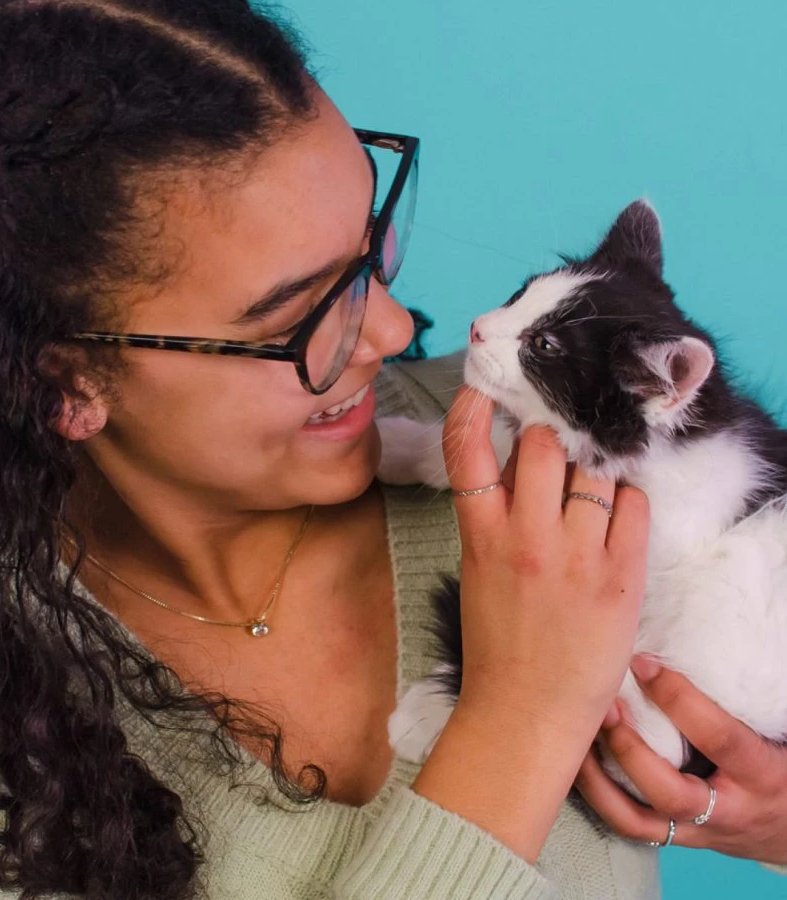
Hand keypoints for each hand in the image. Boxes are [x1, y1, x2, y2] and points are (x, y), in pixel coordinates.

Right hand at [441, 385, 650, 741]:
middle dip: (549, 440)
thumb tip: (517, 463)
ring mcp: (576, 555)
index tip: (484, 388)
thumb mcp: (477, 568)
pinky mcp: (621, 577)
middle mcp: (526, 537)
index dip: (472, 407)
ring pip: (592, 469)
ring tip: (588, 489)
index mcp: (480, 535)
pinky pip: (633, 504)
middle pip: (542, 445)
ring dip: (591, 468)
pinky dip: (626, 498)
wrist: (526, 710)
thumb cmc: (497, 640)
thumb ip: (493, 514)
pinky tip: (615, 514)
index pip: (464, 449)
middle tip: (554, 455)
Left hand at [574, 657, 786, 863]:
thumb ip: (740, 699)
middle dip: (630, 750)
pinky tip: (576, 762)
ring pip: (638, 822)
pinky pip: (629, 826)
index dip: (678, 699)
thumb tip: (692, 634)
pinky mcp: (674, 839)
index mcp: (759, 774)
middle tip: (602, 706)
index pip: (720, 738)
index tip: (642, 662)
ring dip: (599, 781)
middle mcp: (728, 811)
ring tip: (576, 737)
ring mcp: (697, 832)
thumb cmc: (780, 763)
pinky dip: (597, 797)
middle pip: (672, 794)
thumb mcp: (772, 731)